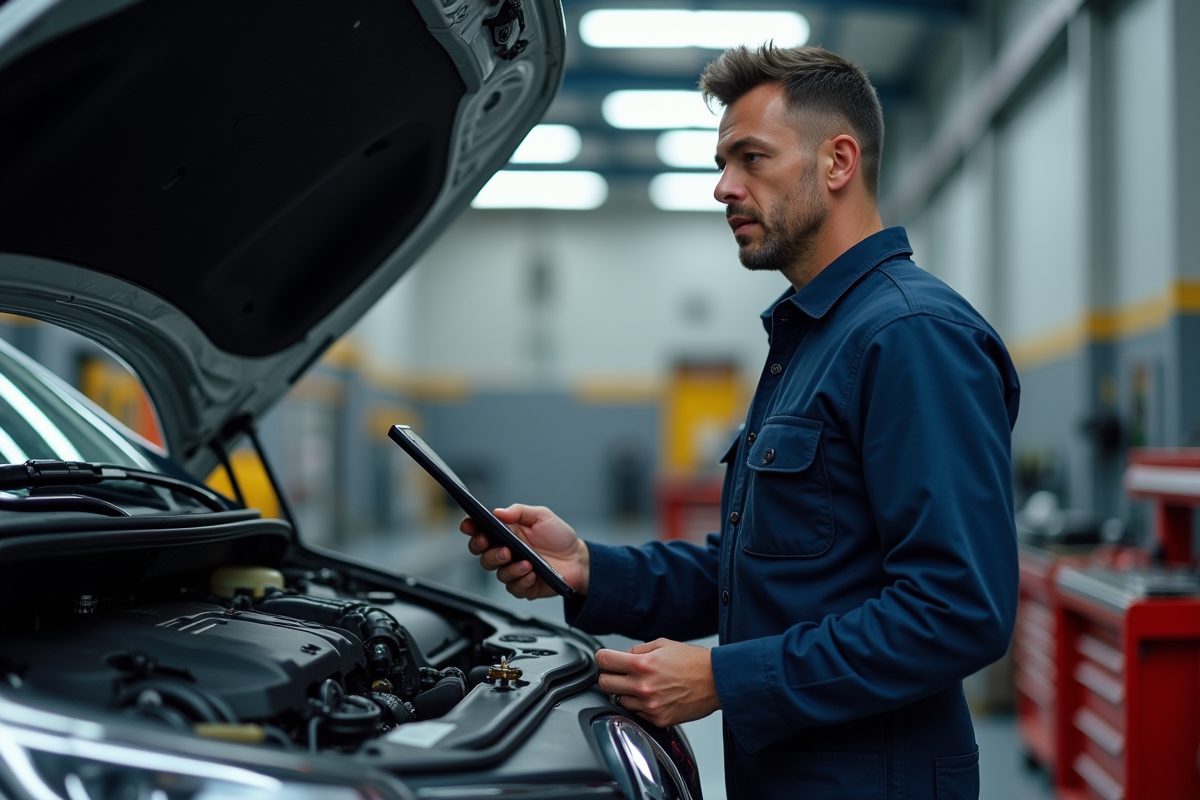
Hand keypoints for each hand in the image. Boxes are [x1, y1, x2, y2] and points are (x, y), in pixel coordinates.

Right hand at [460, 504, 589, 598]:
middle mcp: (505, 552)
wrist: (578, 559)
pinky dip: (522, 581)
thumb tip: (498, 512)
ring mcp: (513, 571)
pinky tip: (532, 575)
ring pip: (498, 573)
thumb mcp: (542, 516)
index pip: (480, 531)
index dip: (470, 528)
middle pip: (482, 555)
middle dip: (487, 552)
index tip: (469, 525)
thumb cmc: (558, 536)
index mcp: (505, 533)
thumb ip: (520, 511)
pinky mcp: (523, 587)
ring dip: (510, 568)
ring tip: (526, 563)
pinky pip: (514, 588)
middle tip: (503, 550)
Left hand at [596, 639, 719, 727]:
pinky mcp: (658, 719)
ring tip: (643, 686)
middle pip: (605, 684)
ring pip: (620, 700)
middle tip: (617, 674)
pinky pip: (637, 713)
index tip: (605, 659)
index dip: (603, 658)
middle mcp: (643, 686)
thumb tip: (624, 657)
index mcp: (642, 665)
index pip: (605, 661)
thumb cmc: (693, 662)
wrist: (716, 682)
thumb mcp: (663, 644)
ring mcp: (650, 706)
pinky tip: (654, 696)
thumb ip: (639, 650)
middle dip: (608, 676)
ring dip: (626, 693)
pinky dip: (641, 705)